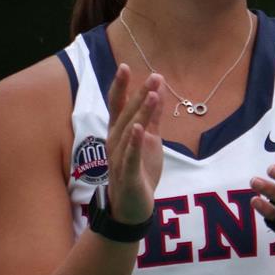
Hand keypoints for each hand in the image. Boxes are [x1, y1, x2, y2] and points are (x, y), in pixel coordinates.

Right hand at [103, 63, 165, 224]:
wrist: (131, 208)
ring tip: (151, 94)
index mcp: (120, 134)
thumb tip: (158, 89)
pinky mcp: (128, 176)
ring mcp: (120, 160)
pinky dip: (134, 143)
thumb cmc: (139, 171)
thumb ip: (153, 116)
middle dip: (138, 95)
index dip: (120, 87)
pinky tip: (139, 129)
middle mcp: (116, 144)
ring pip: (128, 133)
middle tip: (153, 76)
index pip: (117, 106)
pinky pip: (130, 157)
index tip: (125, 66)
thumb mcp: (150, 139)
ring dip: (140, 113)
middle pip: (125, 115)